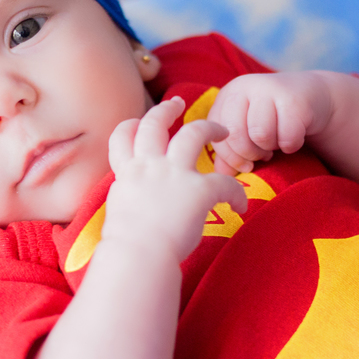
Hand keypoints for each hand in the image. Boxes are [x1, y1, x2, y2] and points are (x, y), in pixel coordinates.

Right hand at [104, 97, 247, 263]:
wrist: (137, 255)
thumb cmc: (125, 247)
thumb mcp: (118, 213)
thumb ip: (128, 199)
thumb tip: (131, 203)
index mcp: (128, 174)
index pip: (123, 138)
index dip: (130, 126)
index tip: (138, 124)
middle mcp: (149, 166)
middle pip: (155, 123)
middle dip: (167, 109)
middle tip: (179, 102)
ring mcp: (174, 174)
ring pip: (193, 133)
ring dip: (209, 127)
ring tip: (223, 129)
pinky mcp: (198, 191)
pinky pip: (226, 185)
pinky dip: (236, 195)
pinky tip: (240, 206)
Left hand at [207, 72, 329, 174]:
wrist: (310, 95)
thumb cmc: (272, 118)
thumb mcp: (246, 132)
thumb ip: (230, 154)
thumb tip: (222, 174)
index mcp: (227, 95)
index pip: (217, 134)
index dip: (230, 157)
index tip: (245, 164)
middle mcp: (244, 86)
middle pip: (235, 134)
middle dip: (249, 154)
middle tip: (262, 155)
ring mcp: (269, 88)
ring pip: (260, 135)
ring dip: (271, 147)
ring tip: (276, 141)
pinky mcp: (294, 99)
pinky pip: (287, 137)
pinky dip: (291, 145)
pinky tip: (294, 135)